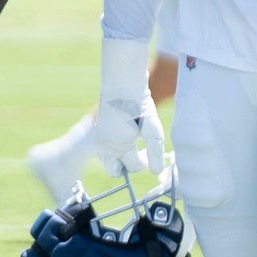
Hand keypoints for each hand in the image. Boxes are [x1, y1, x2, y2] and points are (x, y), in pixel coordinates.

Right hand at [91, 37, 165, 177]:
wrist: (122, 84)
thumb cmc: (139, 107)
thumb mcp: (153, 132)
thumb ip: (154, 154)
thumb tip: (156, 172)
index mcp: (116, 148)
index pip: (132, 168)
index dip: (145, 163)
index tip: (152, 154)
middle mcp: (104, 146)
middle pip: (114, 169)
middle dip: (128, 166)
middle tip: (141, 155)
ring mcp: (99, 137)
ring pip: (108, 159)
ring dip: (121, 157)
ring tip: (134, 144)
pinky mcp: (100, 128)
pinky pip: (106, 147)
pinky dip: (116, 147)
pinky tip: (127, 134)